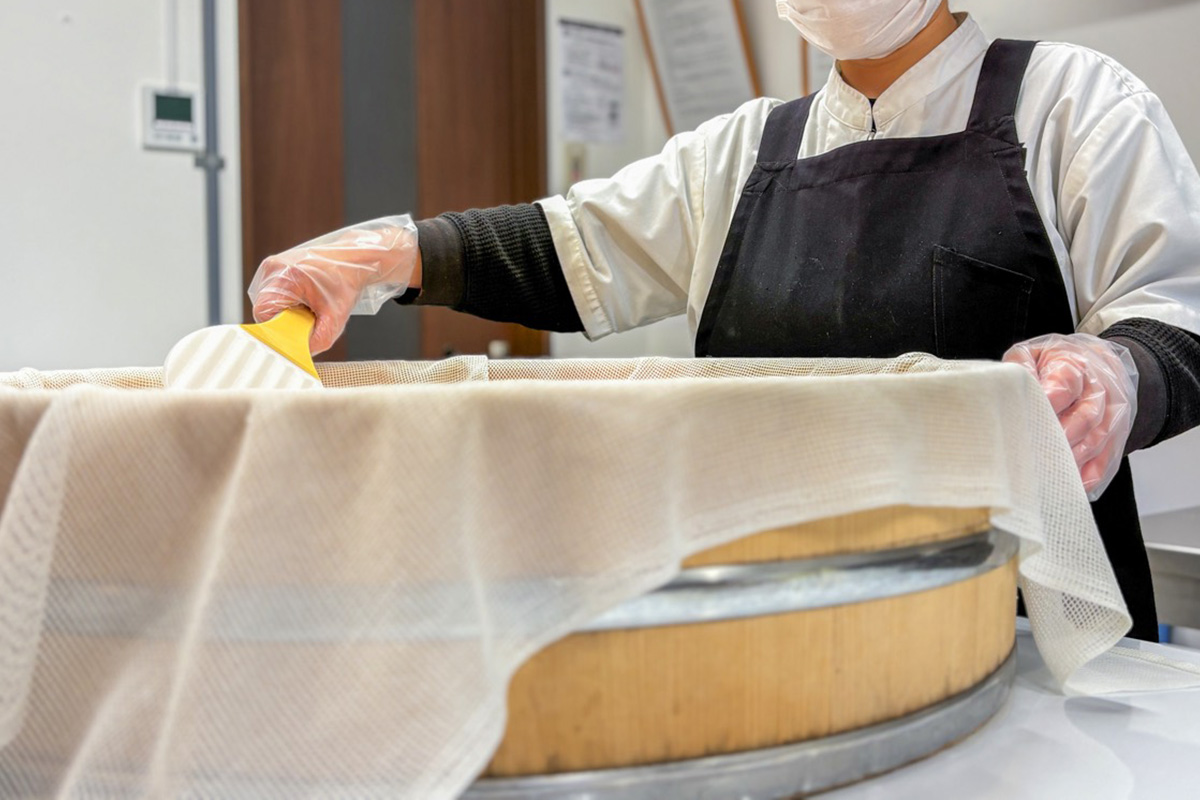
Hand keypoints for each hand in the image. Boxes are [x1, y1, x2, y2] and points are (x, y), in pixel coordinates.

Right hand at [248, 215, 418, 353]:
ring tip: (306, 306)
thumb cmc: (346, 285)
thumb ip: (315, 342)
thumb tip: (297, 356)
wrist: (353, 261)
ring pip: (266, 301)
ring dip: (284, 311)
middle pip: (264, 308)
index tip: (293, 332)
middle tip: (306, 318)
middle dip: (283, 320)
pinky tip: (302, 298)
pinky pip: (271, 293)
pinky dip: (285, 301)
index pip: (263, 313)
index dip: (277, 328)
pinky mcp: (274, 267)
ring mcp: (272, 265)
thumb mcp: (335, 320)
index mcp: (286, 276)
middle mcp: (274, 268)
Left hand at [1004, 333, 1138, 500]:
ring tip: (1048, 473)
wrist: (1095, 363)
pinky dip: (1093, 474)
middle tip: (1036, 452)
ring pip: (1098, 438)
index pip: (1066, 381)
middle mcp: (1098, 388)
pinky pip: (1109, 456)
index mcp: (1073, 363)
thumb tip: (1009, 384)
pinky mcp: (1117, 434)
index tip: (1034, 415)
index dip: (1051, 400)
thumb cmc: (1054, 363)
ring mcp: (1112, 413)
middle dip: (1062, 436)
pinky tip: (1076, 486)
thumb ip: (1020, 366)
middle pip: (1086, 415)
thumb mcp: (1033, 354)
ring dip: (1075, 458)